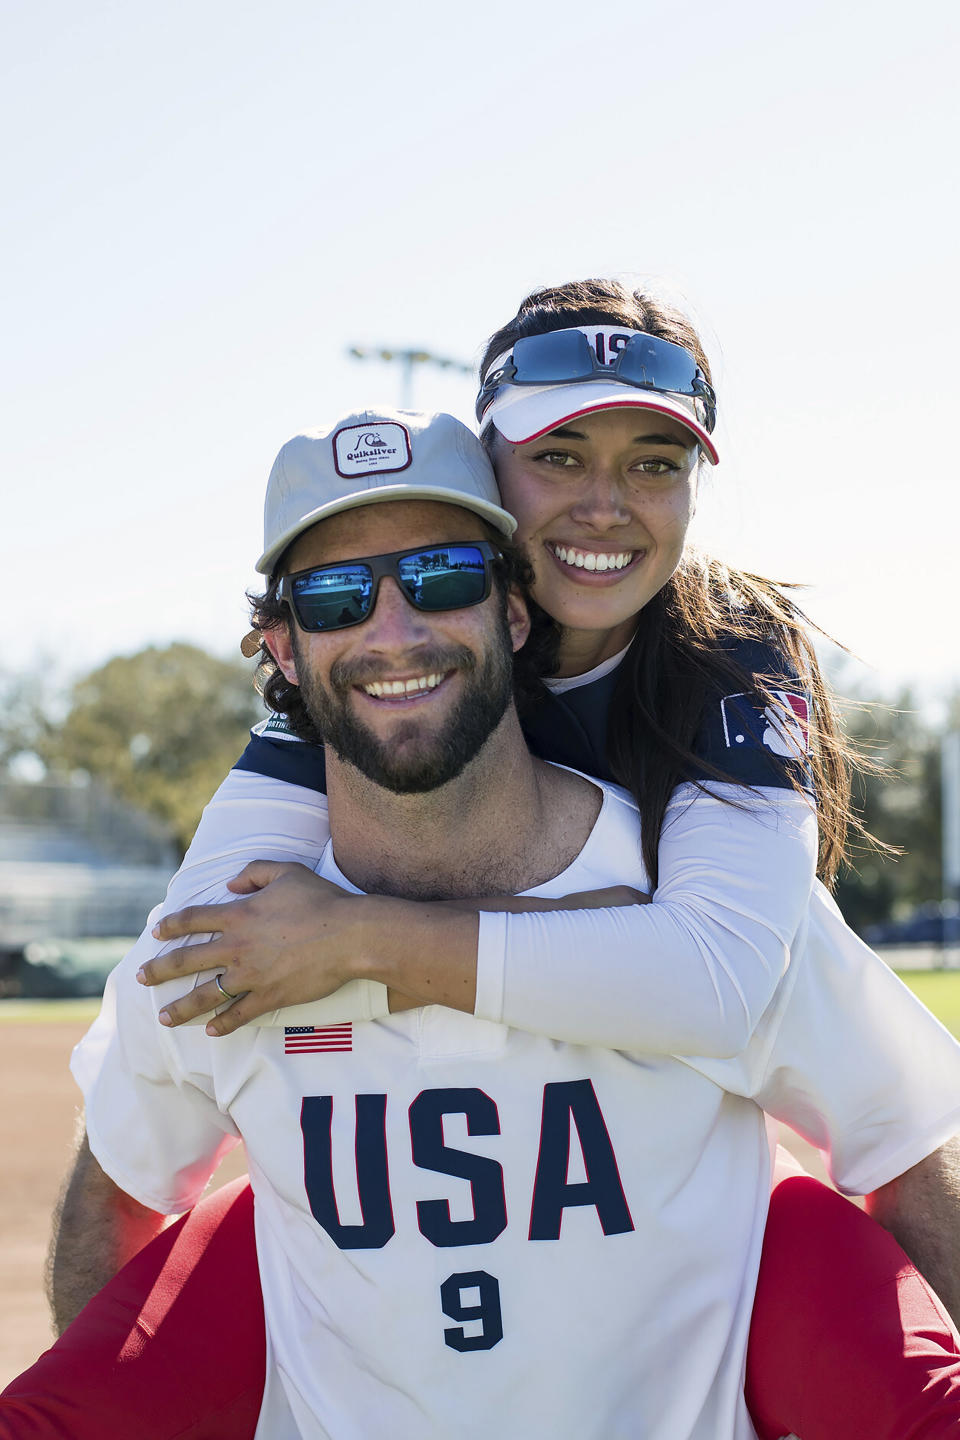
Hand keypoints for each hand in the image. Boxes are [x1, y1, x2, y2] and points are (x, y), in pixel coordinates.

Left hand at [140, 861, 368, 1035]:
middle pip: (186, 960)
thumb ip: (254, 871)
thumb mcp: (287, 871)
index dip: (171, 924)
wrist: (349, 935)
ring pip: (205, 995)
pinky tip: (211, 1031)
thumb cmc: (321, 899)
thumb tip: (230, 882)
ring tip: (164, 1018)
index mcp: (238, 914)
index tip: (155, 932)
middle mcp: (237, 946)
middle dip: (159, 970)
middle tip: (142, 977)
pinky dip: (224, 1024)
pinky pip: (239, 1014)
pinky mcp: (270, 997)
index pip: (193, 919)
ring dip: (181, 1008)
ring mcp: (251, 975)